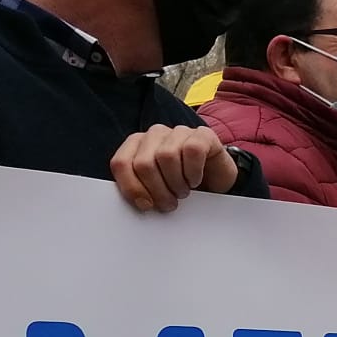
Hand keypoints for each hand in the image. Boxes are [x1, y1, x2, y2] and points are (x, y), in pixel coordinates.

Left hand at [110, 124, 238, 211]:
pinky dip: (193, 172)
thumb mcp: (155, 190)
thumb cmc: (182, 185)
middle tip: (169, 202)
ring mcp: (179, 132)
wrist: (216, 182)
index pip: (121, 163)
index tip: (146, 205)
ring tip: (183, 191)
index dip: (132, 188)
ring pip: (167, 156)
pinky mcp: (202, 134)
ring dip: (177, 183)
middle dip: (157, 190)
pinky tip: (195, 179)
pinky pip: (192, 151)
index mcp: (136, 145)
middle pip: (144, 163)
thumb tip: (138, 203)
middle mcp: (155, 134)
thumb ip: (139, 191)